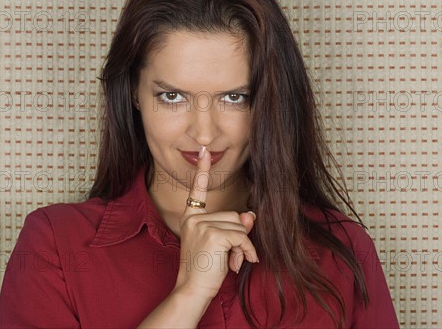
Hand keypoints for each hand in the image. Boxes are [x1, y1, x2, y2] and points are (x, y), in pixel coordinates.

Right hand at [174, 146, 257, 300]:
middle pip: (233, 215)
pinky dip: (247, 251)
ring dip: (242, 246)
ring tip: (230, 261)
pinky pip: (242, 236)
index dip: (202, 170)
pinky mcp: (213, 233)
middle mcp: (194, 218)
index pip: (197, 190)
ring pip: (240, 225)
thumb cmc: (205, 270)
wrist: (192, 290)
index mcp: (192, 217)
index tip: (204, 151)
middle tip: (229, 256)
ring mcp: (202, 224)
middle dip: (238, 237)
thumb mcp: (222, 246)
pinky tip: (238, 264)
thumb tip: (250, 215)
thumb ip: (235, 228)